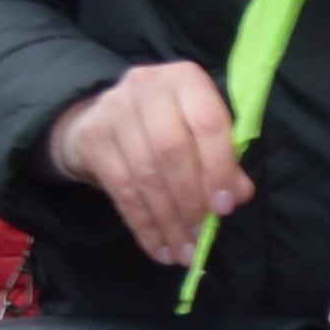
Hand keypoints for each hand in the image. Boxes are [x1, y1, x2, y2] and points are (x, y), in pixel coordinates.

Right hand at [49, 60, 246, 265]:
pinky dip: (144, 225)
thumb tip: (237, 194)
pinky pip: (121, 191)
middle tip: (202, 235)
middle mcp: (147, 88)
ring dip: (168, 220)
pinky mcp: (92, 139)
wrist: (103, 116)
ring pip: (145, 175)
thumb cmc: (170, 122)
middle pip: (172, 151)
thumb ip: (224, 157)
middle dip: (191, 200)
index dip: (218, 168)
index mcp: (185, 79)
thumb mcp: (200, 129)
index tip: (224, 207)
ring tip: (184, 251)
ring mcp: (114, 111)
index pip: (207, 123)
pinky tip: (159, 249)